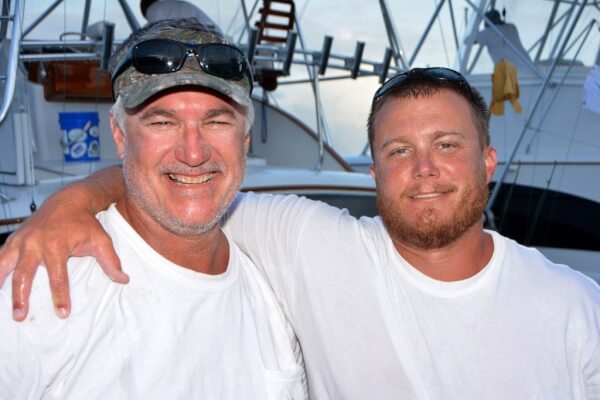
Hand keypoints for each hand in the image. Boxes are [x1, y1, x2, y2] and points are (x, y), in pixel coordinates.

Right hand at [0, 195, 127, 320]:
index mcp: (57, 245)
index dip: (60, 296)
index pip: (58, 277)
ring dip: (0, 285)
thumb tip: (123, 280)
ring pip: (4, 265)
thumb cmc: (85, 223)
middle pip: (24, 275)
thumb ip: (111, 261)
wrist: (68, 201)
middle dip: (21, 297)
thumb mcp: (101, 240)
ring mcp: (21, 241)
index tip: (63, 313)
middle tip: (21, 316)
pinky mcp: (13, 240)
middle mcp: (35, 243)